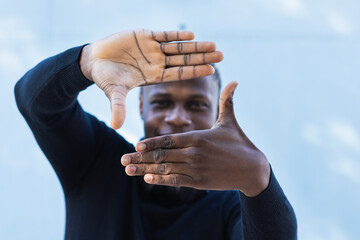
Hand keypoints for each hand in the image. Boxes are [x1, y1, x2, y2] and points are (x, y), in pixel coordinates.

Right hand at [80, 29, 223, 128]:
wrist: (95, 61)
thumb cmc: (106, 78)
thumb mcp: (114, 92)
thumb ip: (118, 107)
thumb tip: (115, 126)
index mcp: (153, 76)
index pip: (178, 74)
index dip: (194, 71)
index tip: (211, 70)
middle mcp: (157, 63)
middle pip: (184, 60)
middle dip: (202, 57)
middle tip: (221, 55)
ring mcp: (152, 49)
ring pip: (178, 47)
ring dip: (195, 46)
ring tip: (213, 44)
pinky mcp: (145, 36)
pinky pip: (164, 35)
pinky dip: (176, 35)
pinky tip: (191, 35)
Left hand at [121, 82, 270, 196]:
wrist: (253, 169)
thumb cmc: (240, 143)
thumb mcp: (230, 121)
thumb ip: (227, 101)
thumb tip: (234, 81)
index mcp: (198, 137)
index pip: (169, 139)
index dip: (151, 142)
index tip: (136, 144)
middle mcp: (194, 152)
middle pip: (162, 155)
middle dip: (140, 158)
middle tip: (123, 159)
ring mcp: (196, 168)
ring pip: (165, 168)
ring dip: (144, 169)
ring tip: (128, 170)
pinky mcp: (199, 181)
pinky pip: (176, 180)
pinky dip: (160, 180)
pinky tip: (147, 178)